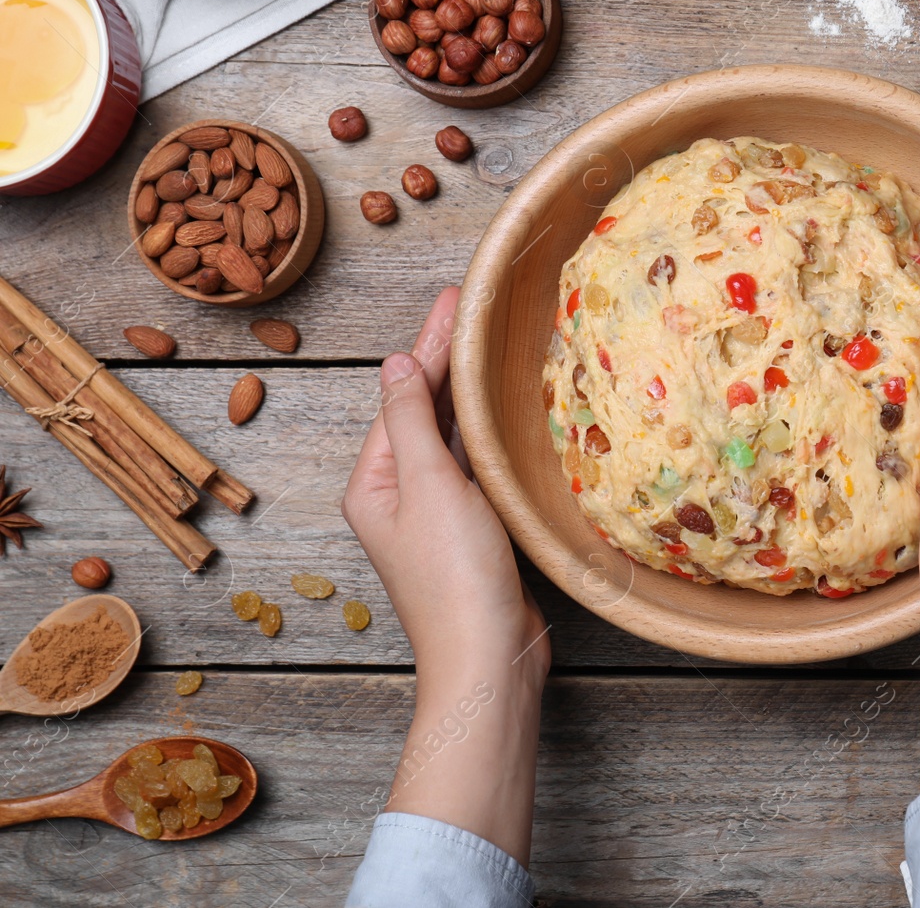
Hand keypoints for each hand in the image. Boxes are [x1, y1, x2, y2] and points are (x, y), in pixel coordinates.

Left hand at [342, 288, 549, 861]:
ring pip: (451, 436)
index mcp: (375, 482)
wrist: (488, 658)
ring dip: (468, 391)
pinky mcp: (474, 534)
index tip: (455, 298)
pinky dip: (488, 431)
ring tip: (489, 344)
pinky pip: (477, 466)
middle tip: (472, 305)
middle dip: (447, 358)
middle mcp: (399, 495)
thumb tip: (394, 363)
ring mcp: (437, 516)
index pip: (403, 394)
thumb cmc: (455, 577)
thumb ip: (412, 421)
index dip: (430, 343)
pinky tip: (506, 413)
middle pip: (424, 410)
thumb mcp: (428, 486)